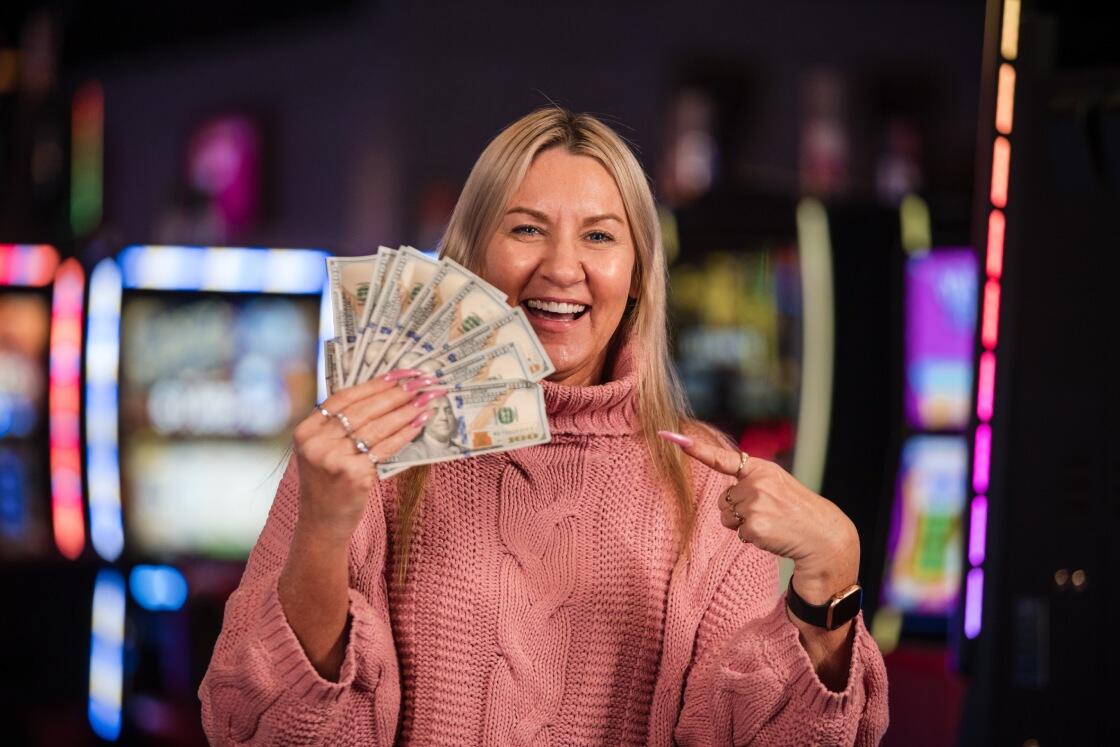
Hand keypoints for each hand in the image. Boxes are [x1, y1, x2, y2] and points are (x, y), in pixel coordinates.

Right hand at [292, 369, 442, 540]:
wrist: (322, 523)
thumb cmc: (328, 484)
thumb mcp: (323, 450)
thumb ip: (340, 426)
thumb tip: (384, 394)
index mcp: (306, 431)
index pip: (343, 398)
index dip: (374, 384)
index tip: (399, 375)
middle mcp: (316, 443)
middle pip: (363, 410)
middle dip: (396, 394)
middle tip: (421, 384)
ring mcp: (333, 459)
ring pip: (377, 427)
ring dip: (405, 411)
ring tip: (426, 400)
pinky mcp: (353, 475)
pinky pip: (384, 448)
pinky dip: (404, 435)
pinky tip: (419, 424)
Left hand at [658, 431, 859, 602]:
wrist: (822, 535)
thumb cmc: (796, 510)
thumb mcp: (776, 484)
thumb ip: (751, 481)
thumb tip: (726, 495)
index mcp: (761, 469)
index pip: (722, 458)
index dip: (695, 449)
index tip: (670, 436)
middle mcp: (756, 482)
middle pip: (722, 500)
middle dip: (738, 510)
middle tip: (768, 514)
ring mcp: (755, 504)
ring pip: (727, 518)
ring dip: (743, 525)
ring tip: (771, 523)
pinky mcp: (753, 526)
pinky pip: (738, 534)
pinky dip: (752, 538)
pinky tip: (772, 535)